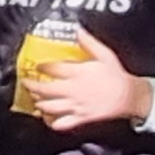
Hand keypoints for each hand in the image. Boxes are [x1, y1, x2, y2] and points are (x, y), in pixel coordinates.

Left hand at [23, 28, 151, 134]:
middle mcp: (73, 90)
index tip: (37, 66)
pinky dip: (52, 122)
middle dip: (32, 86)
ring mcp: (76, 105)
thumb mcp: (105, 54)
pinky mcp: (80, 118)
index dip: (42, 67)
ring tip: (34, 99)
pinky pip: (62, 123)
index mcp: (78, 73)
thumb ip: (89, 43)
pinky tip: (48, 119)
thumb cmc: (116, 76)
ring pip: (50, 107)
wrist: (128, 96)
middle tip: (26, 82)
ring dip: (39, 103)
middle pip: (45, 90)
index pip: (52, 69)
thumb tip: (78, 31)